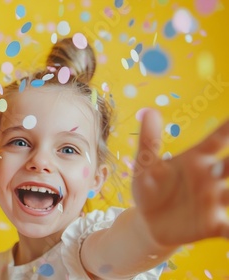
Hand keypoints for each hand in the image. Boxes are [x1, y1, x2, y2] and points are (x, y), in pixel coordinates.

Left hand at [132, 109, 228, 246]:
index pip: (216, 141)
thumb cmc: (150, 188)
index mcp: (197, 160)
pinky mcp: (215, 225)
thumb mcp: (145, 166)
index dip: (228, 129)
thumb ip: (148, 141)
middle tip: (228, 161)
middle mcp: (211, 178)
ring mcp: (215, 201)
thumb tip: (149, 111)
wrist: (149, 223)